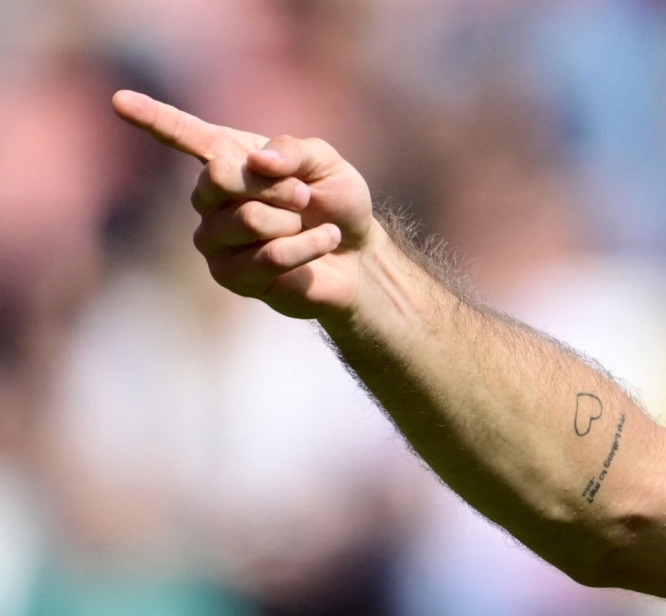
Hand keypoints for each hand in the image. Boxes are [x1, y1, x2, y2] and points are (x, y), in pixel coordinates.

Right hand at [110, 90, 375, 319]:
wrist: (356, 255)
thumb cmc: (334, 201)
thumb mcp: (326, 163)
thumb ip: (292, 151)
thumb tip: (257, 160)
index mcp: (226, 158)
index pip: (183, 135)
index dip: (153, 118)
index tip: (119, 100)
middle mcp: (209, 197)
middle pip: (221, 179)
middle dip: (277, 186)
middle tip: (303, 196)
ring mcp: (214, 238)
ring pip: (248, 220)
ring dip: (292, 221)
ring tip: (305, 223)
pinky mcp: (230, 276)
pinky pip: (270, 256)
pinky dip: (307, 246)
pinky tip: (322, 242)